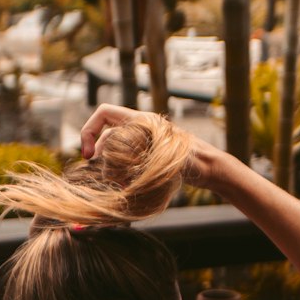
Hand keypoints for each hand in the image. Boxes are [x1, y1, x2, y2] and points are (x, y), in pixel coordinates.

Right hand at [79, 103, 228, 191]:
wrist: (211, 168)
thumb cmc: (192, 160)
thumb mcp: (162, 157)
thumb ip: (132, 157)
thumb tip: (104, 163)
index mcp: (141, 121)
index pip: (104, 113)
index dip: (89, 131)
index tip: (89, 155)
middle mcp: (139, 129)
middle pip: (106, 138)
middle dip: (102, 158)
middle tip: (106, 177)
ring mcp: (143, 143)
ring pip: (115, 153)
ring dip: (112, 169)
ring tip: (121, 184)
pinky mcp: (147, 157)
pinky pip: (126, 163)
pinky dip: (122, 174)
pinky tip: (129, 186)